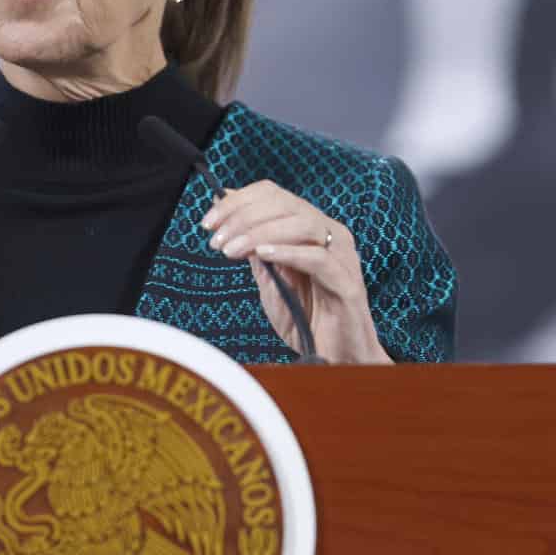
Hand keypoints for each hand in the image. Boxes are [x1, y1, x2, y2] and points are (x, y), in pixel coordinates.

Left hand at [200, 181, 389, 364]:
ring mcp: (341, 256)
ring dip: (259, 234)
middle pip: (286, 204)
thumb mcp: (270, 280)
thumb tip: (227, 220)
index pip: (274, 196)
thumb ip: (254, 250)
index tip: (209, 221)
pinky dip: (288, 252)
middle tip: (217, 238)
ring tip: (232, 251)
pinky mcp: (346, 282)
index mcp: (312, 229)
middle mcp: (330, 235)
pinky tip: (263, 256)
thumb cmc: (306, 319)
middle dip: (243, 216)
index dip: (238, 202)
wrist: (335, 358)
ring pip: (301, 225)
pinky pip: (318, 258)